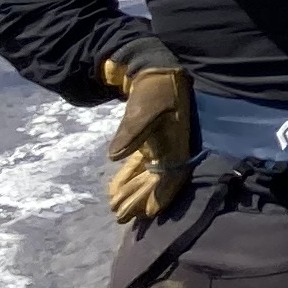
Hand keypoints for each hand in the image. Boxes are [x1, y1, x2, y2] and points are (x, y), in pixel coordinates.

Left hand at [104, 59, 193, 225]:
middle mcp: (171, 148)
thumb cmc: (154, 90)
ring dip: (133, 192)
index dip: (160, 195)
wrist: (154, 70)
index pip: (170, 175)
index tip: (148, 213)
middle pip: (156, 181)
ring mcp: (162, 146)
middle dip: (140, 199)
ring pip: (148, 175)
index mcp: (175, 143)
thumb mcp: (144, 107)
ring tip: (114, 208)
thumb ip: (131, 131)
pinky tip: (114, 187)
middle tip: (120, 217)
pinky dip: (129, 177)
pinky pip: (141, 165)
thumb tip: (113, 157)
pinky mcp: (152, 142)